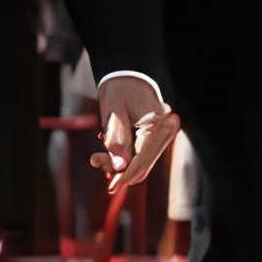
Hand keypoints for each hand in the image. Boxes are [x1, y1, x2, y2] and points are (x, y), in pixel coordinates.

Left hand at [90, 76, 179, 192]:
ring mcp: (161, 137)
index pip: (144, 157)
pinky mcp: (153, 139)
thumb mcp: (114, 111)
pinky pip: (139, 155)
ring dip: (119, 165)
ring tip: (96, 157)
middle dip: (120, 171)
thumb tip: (119, 168)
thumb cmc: (120, 89)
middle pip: (143, 163)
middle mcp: (165, 133)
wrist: (127, 75)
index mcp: (160, 124)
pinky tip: (105, 154)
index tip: (112, 186)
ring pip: (140, 162)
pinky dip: (123, 158)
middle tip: (96, 165)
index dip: (127, 173)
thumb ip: (117, 139)